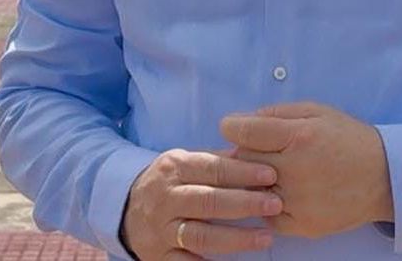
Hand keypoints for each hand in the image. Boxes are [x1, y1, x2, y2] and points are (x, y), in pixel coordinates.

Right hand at [120, 148, 282, 259]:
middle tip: (275, 203)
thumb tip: (254, 151)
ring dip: (236, 237)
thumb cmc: (169, 182)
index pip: (212, 168)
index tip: (271, 174)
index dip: (242, 171)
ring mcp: (161, 230)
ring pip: (200, 235)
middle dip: (244, 203)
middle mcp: (165, 198)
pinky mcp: (159, 257)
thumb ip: (217, 160)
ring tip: (265, 237)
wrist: (126, 211)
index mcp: (174, 168)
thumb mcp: (185, 162)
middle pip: (208, 201)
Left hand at [219, 102, 393, 239]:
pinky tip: (276, 194)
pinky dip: (264, 206)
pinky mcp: (302, 225)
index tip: (233, 128)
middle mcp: (296, 170)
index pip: (244, 133)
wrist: (383, 177)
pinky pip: (264, 217)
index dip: (232, 128)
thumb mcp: (315, 111)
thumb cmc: (347, 138)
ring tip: (261, 172)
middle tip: (251, 150)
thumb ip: (276, 113)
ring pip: (250, 191)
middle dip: (242, 152)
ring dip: (250, 181)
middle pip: (242, 161)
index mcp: (298, 136)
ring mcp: (298, 201)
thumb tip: (241, 122)